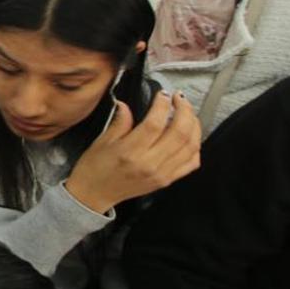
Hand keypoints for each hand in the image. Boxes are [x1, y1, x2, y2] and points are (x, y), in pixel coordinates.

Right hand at [66, 91, 200, 214]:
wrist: (93, 195)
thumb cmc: (94, 167)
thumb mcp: (102, 141)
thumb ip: (120, 122)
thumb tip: (126, 104)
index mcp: (130, 151)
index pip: (155, 123)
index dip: (163, 105)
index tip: (163, 94)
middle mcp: (150, 163)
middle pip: (179, 133)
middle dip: (184, 110)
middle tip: (180, 99)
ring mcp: (162, 174)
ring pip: (190, 146)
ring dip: (194, 125)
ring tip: (188, 113)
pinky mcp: (167, 180)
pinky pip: (192, 163)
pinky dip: (196, 147)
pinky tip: (190, 135)